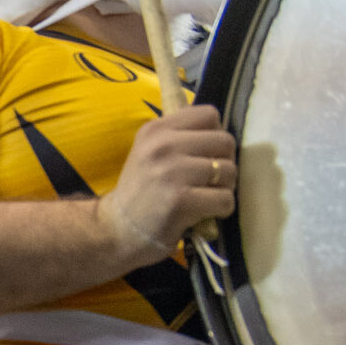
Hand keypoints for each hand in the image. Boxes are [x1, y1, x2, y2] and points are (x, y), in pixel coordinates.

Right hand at [96, 104, 233, 263]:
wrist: (116, 229)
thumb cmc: (141, 191)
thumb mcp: (149, 152)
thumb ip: (178, 135)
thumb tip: (218, 127)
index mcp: (155, 130)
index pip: (209, 115)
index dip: (215, 135)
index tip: (204, 154)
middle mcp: (162, 146)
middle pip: (225, 141)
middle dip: (224, 162)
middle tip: (209, 180)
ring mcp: (171, 172)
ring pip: (229, 170)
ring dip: (225, 188)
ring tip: (205, 196)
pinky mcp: (180, 200)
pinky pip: (225, 198)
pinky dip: (221, 209)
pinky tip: (205, 213)